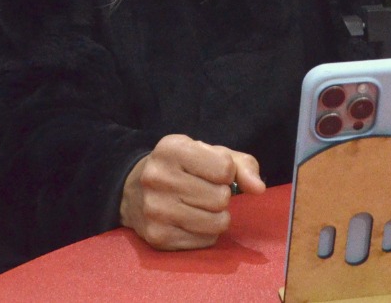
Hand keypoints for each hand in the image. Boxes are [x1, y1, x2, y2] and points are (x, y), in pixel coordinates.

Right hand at [118, 134, 266, 249]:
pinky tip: (190, 220)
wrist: (133, 188)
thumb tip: (258, 188)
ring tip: (200, 206)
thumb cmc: (181, 167)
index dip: (226, 172)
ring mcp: (155, 210)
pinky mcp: (157, 237)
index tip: (213, 172)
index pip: (225, 167)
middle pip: (221, 198)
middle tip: (204, 191)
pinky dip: (206, 232)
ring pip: (216, 222)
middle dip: (221, 195)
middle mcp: (158, 178)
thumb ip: (241, 165)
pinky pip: (205, 241)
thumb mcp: (209, 154)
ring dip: (217, 216)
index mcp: (171, 149)